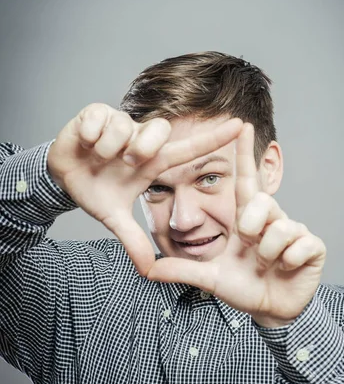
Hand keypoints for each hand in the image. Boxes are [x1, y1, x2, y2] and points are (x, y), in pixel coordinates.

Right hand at [47, 103, 242, 275]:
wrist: (63, 176)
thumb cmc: (95, 190)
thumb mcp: (114, 217)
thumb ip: (133, 239)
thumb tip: (147, 271)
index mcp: (151, 163)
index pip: (188, 150)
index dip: (214, 139)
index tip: (240, 125)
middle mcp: (141, 140)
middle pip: (159, 130)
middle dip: (141, 148)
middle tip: (125, 163)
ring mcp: (121, 125)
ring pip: (126, 126)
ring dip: (109, 147)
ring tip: (99, 157)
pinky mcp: (97, 113)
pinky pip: (101, 118)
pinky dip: (91, 134)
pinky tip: (86, 143)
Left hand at [147, 123, 325, 326]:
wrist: (271, 311)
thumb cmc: (243, 287)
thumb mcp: (210, 278)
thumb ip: (182, 271)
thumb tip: (147, 269)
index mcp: (247, 220)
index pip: (245, 182)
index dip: (245, 154)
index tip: (243, 126)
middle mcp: (271, 219)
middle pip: (261, 202)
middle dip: (252, 227)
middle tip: (250, 247)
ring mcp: (294, 231)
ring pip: (281, 226)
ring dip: (269, 252)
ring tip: (267, 264)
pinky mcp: (313, 246)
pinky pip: (302, 244)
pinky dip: (291, 261)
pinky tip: (287, 268)